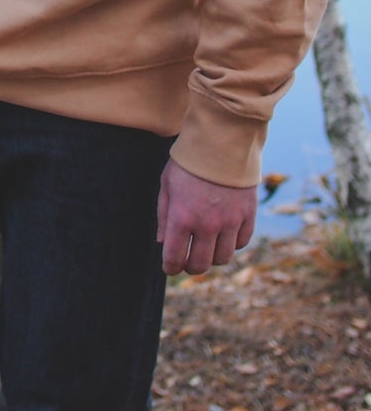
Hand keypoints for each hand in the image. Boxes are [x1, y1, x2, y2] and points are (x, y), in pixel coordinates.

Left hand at [157, 159, 257, 275]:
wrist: (221, 142)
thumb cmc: (188, 162)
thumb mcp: (167, 185)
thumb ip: (164, 216)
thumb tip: (163, 243)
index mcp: (182, 217)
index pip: (175, 258)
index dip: (170, 268)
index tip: (169, 268)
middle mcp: (207, 224)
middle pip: (200, 265)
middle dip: (190, 267)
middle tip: (187, 261)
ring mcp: (230, 221)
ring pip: (223, 258)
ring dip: (212, 257)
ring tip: (206, 247)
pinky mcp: (248, 216)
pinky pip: (241, 243)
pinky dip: (231, 244)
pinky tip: (223, 235)